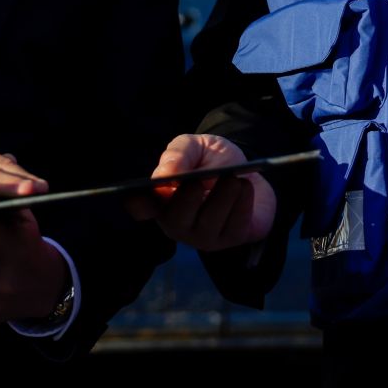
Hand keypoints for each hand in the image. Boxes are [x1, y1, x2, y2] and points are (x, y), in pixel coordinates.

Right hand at [127, 134, 275, 250]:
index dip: (137, 203)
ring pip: (208, 225)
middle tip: (198, 180)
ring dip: (222, 200)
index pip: (141, 207)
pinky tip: (246, 187)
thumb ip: (180, 153)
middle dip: (187, 200)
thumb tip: (167, 172)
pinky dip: (241, 206)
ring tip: (233, 179)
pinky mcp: (230, 240)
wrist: (250, 174)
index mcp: (162, 199)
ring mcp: (203, 236)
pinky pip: (234, 228)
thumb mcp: (197, 147)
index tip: (137, 192)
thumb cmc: (215, 162)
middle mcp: (178, 223)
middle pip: (176, 219)